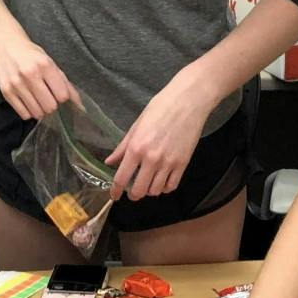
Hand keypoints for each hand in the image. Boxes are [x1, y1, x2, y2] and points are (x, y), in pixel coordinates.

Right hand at [0, 31, 73, 120]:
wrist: (5, 45)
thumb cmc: (29, 54)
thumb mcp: (50, 62)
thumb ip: (64, 82)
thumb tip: (78, 102)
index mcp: (44, 65)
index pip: (62, 95)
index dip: (62, 97)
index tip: (58, 93)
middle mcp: (30, 74)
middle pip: (50, 106)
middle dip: (52, 105)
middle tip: (48, 97)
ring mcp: (16, 84)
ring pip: (37, 113)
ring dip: (40, 110)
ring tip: (37, 98)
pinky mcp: (6, 92)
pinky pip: (24, 114)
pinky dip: (29, 112)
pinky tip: (28, 101)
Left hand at [105, 67, 217, 200]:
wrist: (188, 101)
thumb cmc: (160, 108)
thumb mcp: (136, 125)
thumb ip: (122, 147)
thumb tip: (109, 162)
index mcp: (136, 147)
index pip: (122, 178)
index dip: (115, 191)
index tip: (114, 196)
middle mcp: (151, 159)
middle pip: (139, 190)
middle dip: (133, 194)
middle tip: (132, 191)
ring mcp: (168, 163)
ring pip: (155, 191)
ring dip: (149, 191)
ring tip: (147, 183)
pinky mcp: (183, 164)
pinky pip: (171, 186)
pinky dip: (164, 187)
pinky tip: (161, 180)